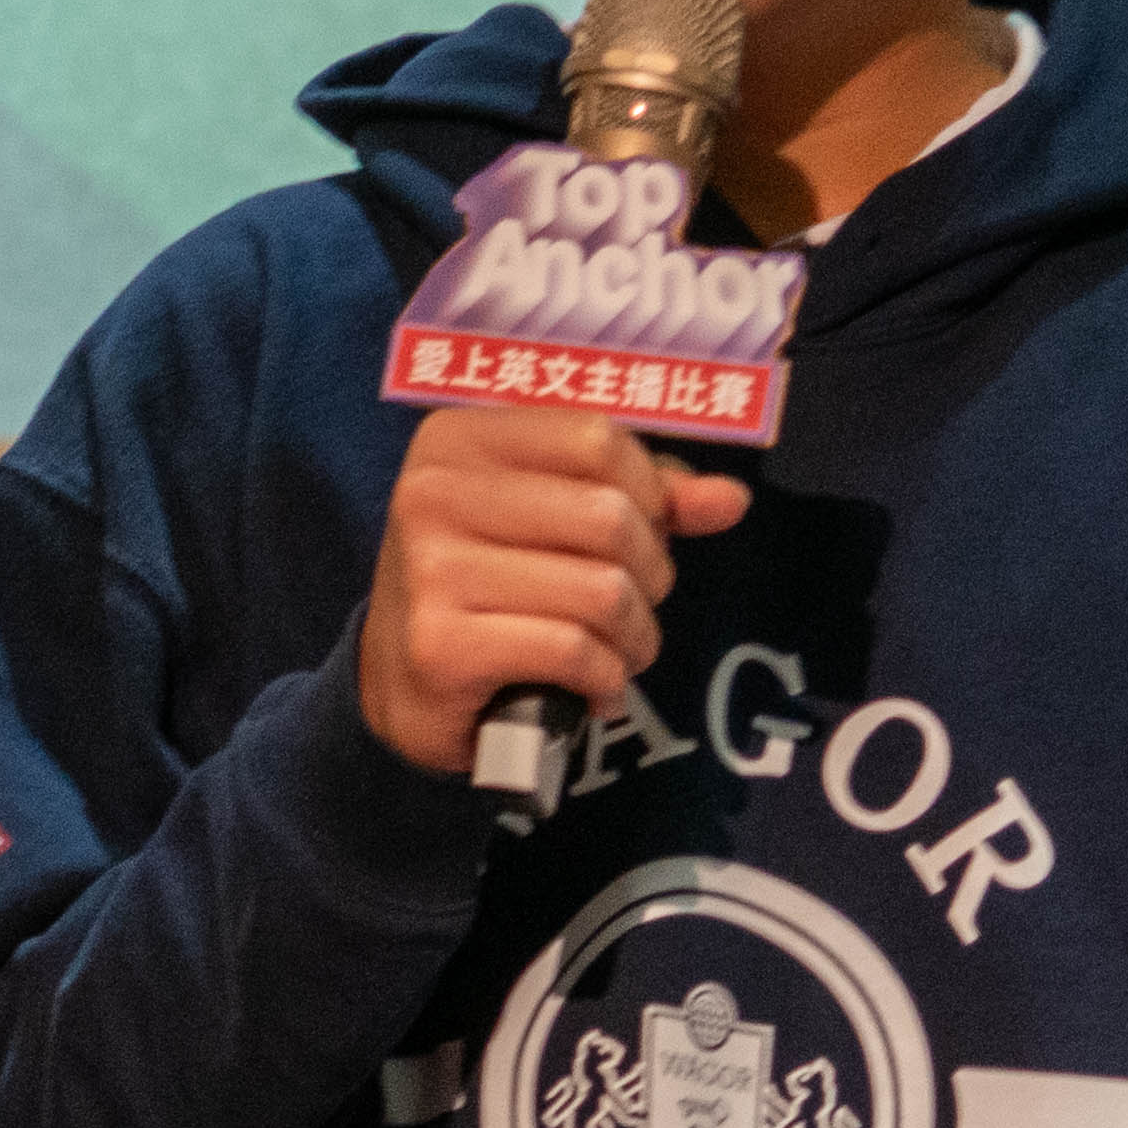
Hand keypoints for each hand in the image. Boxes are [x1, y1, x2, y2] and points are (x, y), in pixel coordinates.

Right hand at [353, 400, 742, 773]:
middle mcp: (434, 492)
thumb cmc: (487, 584)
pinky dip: (606, 679)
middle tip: (632, 605)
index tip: (642, 532)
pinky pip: (574, 651)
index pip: (599, 439)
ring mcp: (432, 570)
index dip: (648, 492)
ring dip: (635, 637)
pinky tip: (592, 689)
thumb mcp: (548, 518)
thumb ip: (640, 497)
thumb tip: (729, 499)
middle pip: (609, 517)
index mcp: (458, 438)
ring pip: (601, 591)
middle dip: (649, 574)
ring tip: (619, 653)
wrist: (398, 684)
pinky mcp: (442, 646)